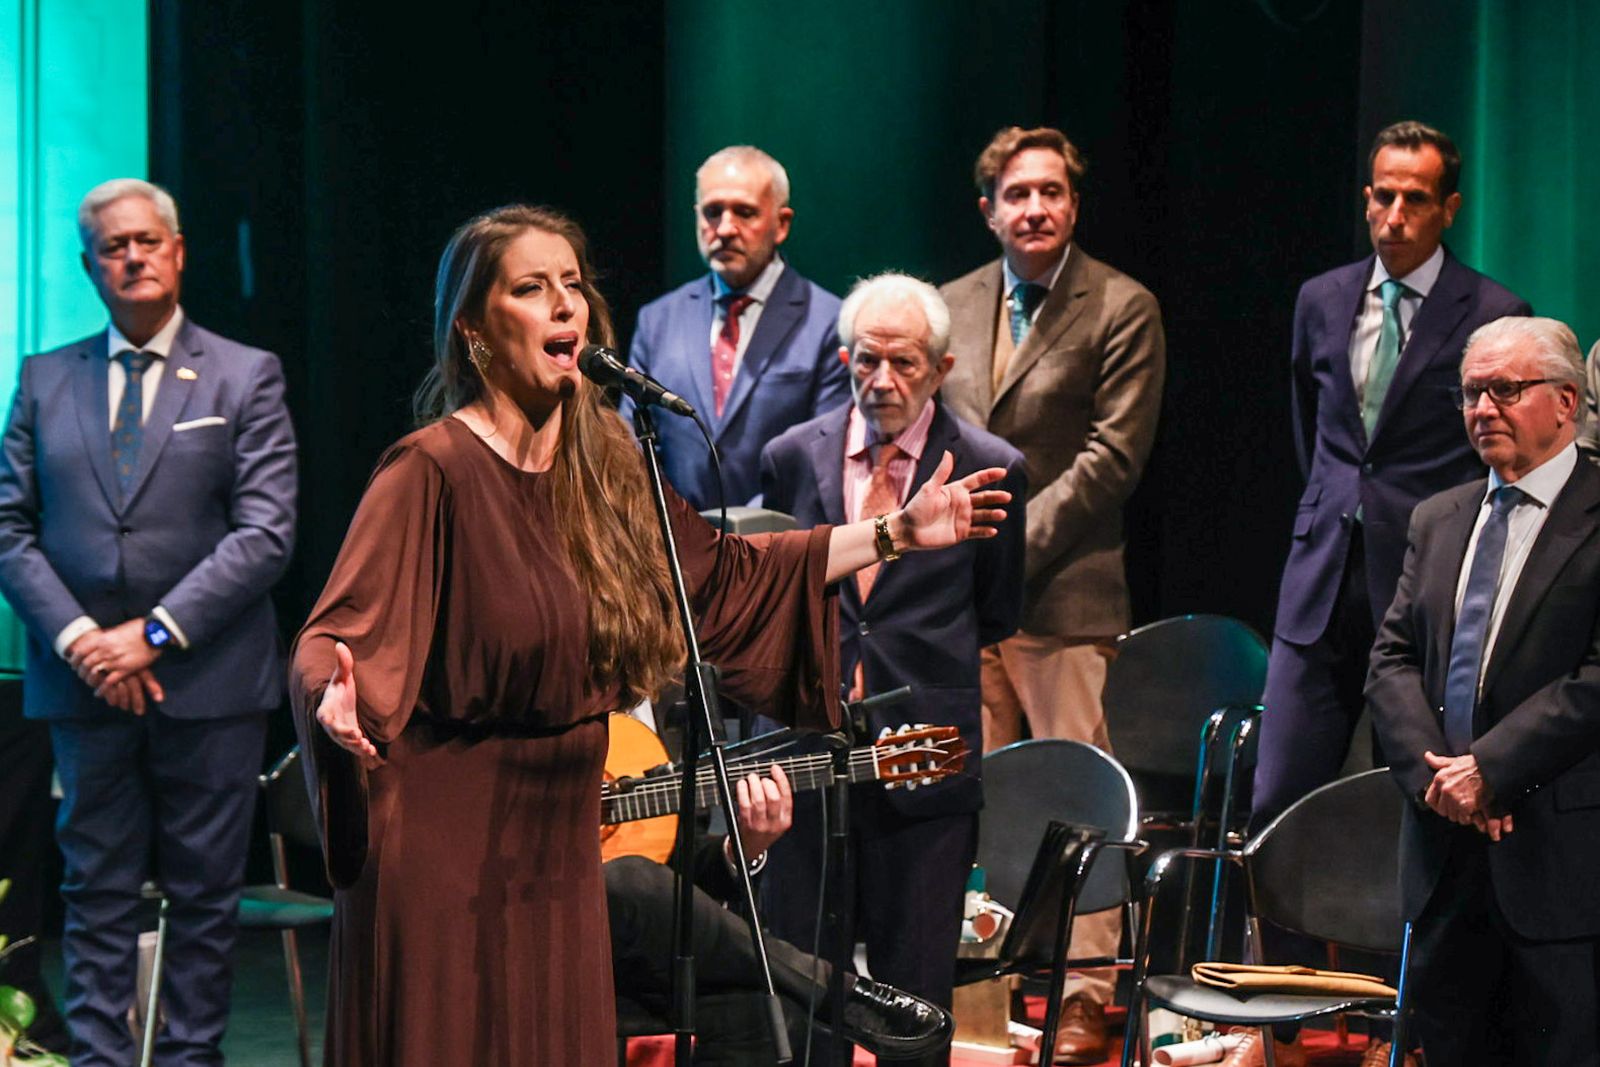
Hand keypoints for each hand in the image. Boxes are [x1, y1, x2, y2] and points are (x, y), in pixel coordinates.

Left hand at [69, 628, 164, 712]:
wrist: (155, 632)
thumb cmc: (139, 628)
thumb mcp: (118, 629)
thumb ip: (107, 636)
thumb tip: (100, 639)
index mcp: (103, 639)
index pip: (81, 651)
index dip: (75, 659)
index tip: (74, 663)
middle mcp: (106, 650)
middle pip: (85, 664)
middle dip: (81, 671)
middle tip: (81, 674)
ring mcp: (115, 660)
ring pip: (94, 674)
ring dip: (89, 680)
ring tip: (89, 683)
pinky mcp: (126, 669)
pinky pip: (108, 683)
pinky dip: (102, 690)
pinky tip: (98, 693)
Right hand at [316, 642, 380, 769]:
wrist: (343, 700)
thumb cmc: (340, 688)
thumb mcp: (342, 676)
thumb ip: (342, 664)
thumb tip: (340, 644)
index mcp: (327, 708)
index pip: (324, 717)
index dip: (330, 722)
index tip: (336, 723)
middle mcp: (332, 724)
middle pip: (335, 734)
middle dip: (345, 737)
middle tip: (359, 737)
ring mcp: (341, 732)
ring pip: (345, 743)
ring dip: (355, 747)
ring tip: (368, 747)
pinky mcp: (350, 738)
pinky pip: (354, 747)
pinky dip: (362, 751)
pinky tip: (372, 752)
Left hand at [733, 763, 791, 856]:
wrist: (750, 849)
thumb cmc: (762, 830)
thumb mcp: (777, 820)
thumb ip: (777, 802)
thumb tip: (771, 777)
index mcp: (785, 820)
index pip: (787, 796)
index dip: (781, 779)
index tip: (775, 768)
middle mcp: (774, 824)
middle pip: (774, 798)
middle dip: (767, 783)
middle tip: (760, 778)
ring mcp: (760, 825)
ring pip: (759, 800)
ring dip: (754, 785)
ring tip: (751, 778)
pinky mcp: (746, 825)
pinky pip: (745, 804)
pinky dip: (743, 791)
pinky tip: (742, 785)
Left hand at [894, 451, 1009, 551]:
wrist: (908, 531)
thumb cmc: (916, 508)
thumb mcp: (929, 489)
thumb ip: (941, 473)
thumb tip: (948, 452)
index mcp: (956, 490)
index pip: (976, 480)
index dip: (989, 475)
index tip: (1003, 471)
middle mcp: (962, 503)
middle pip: (984, 498)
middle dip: (996, 497)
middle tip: (1007, 496)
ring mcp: (962, 518)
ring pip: (983, 515)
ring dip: (993, 514)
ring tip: (1002, 514)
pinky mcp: (961, 533)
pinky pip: (977, 531)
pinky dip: (986, 531)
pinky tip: (993, 530)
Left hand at [1423, 751, 1505, 834]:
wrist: (1491, 770)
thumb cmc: (1475, 765)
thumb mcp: (1455, 761)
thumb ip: (1440, 762)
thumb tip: (1427, 756)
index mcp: (1440, 778)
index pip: (1430, 800)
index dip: (1438, 805)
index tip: (1445, 806)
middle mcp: (1445, 789)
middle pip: (1441, 810)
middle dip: (1450, 811)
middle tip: (1459, 808)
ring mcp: (1454, 798)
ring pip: (1452, 816)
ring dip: (1460, 815)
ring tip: (1467, 810)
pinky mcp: (1466, 806)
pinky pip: (1463, 818)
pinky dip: (1468, 818)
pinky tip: (1473, 812)